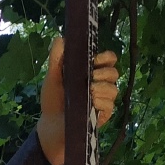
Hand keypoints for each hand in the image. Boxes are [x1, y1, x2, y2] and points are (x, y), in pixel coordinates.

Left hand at [36, 37, 120, 164]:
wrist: (50, 126)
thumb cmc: (52, 101)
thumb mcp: (52, 78)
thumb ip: (56, 59)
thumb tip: (60, 38)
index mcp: (91, 72)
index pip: (109, 60)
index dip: (107, 57)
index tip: (95, 59)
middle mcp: (100, 85)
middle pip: (114, 73)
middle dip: (105, 72)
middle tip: (91, 76)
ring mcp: (102, 101)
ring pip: (114, 89)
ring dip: (103, 87)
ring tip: (89, 90)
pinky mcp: (102, 116)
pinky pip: (110, 106)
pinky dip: (102, 102)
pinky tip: (92, 102)